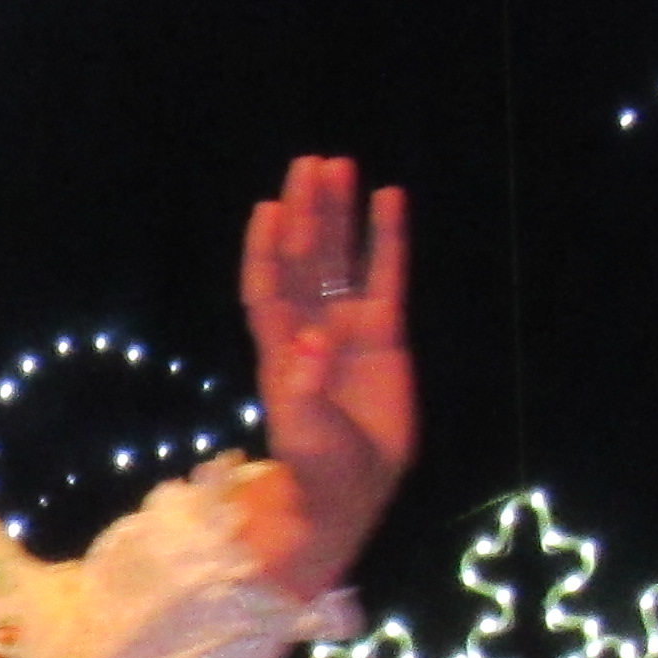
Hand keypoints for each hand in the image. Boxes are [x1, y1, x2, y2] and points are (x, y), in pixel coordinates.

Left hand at [238, 156, 413, 596]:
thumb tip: (310, 344)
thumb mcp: (305, 436)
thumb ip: (306, 390)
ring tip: (340, 166)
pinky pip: (386, 277)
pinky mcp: (385, 336)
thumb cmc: (316, 468)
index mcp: (278, 350)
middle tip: (310, 165)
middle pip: (303, 259)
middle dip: (306, 214)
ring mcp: (345, 328)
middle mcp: (307, 329)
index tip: (271, 208)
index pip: (266, 287)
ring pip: (340, 260)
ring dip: (339, 216)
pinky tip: (390, 199)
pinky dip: (387, 240)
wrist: (351, 493)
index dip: (267, 249)